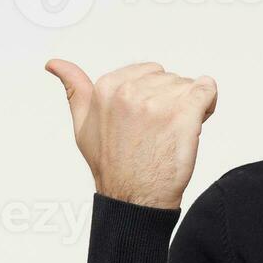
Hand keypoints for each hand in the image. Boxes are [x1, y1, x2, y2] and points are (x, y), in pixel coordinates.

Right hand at [44, 60, 217, 209]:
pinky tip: (196, 122)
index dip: (154, 95)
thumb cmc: (111, 165)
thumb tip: (54, 64)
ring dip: (189, 106)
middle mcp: (130, 91)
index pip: (148, 71)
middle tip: (160, 131)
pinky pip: (207, 90)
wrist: (134, 199)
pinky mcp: (183, 114)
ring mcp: (158, 102)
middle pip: (169, 78)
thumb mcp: (82, 124)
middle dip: (171, 100)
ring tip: (173, 133)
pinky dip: (208, 103)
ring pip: (188, 86)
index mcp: (107, 87)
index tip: (147, 120)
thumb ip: (74, 89)